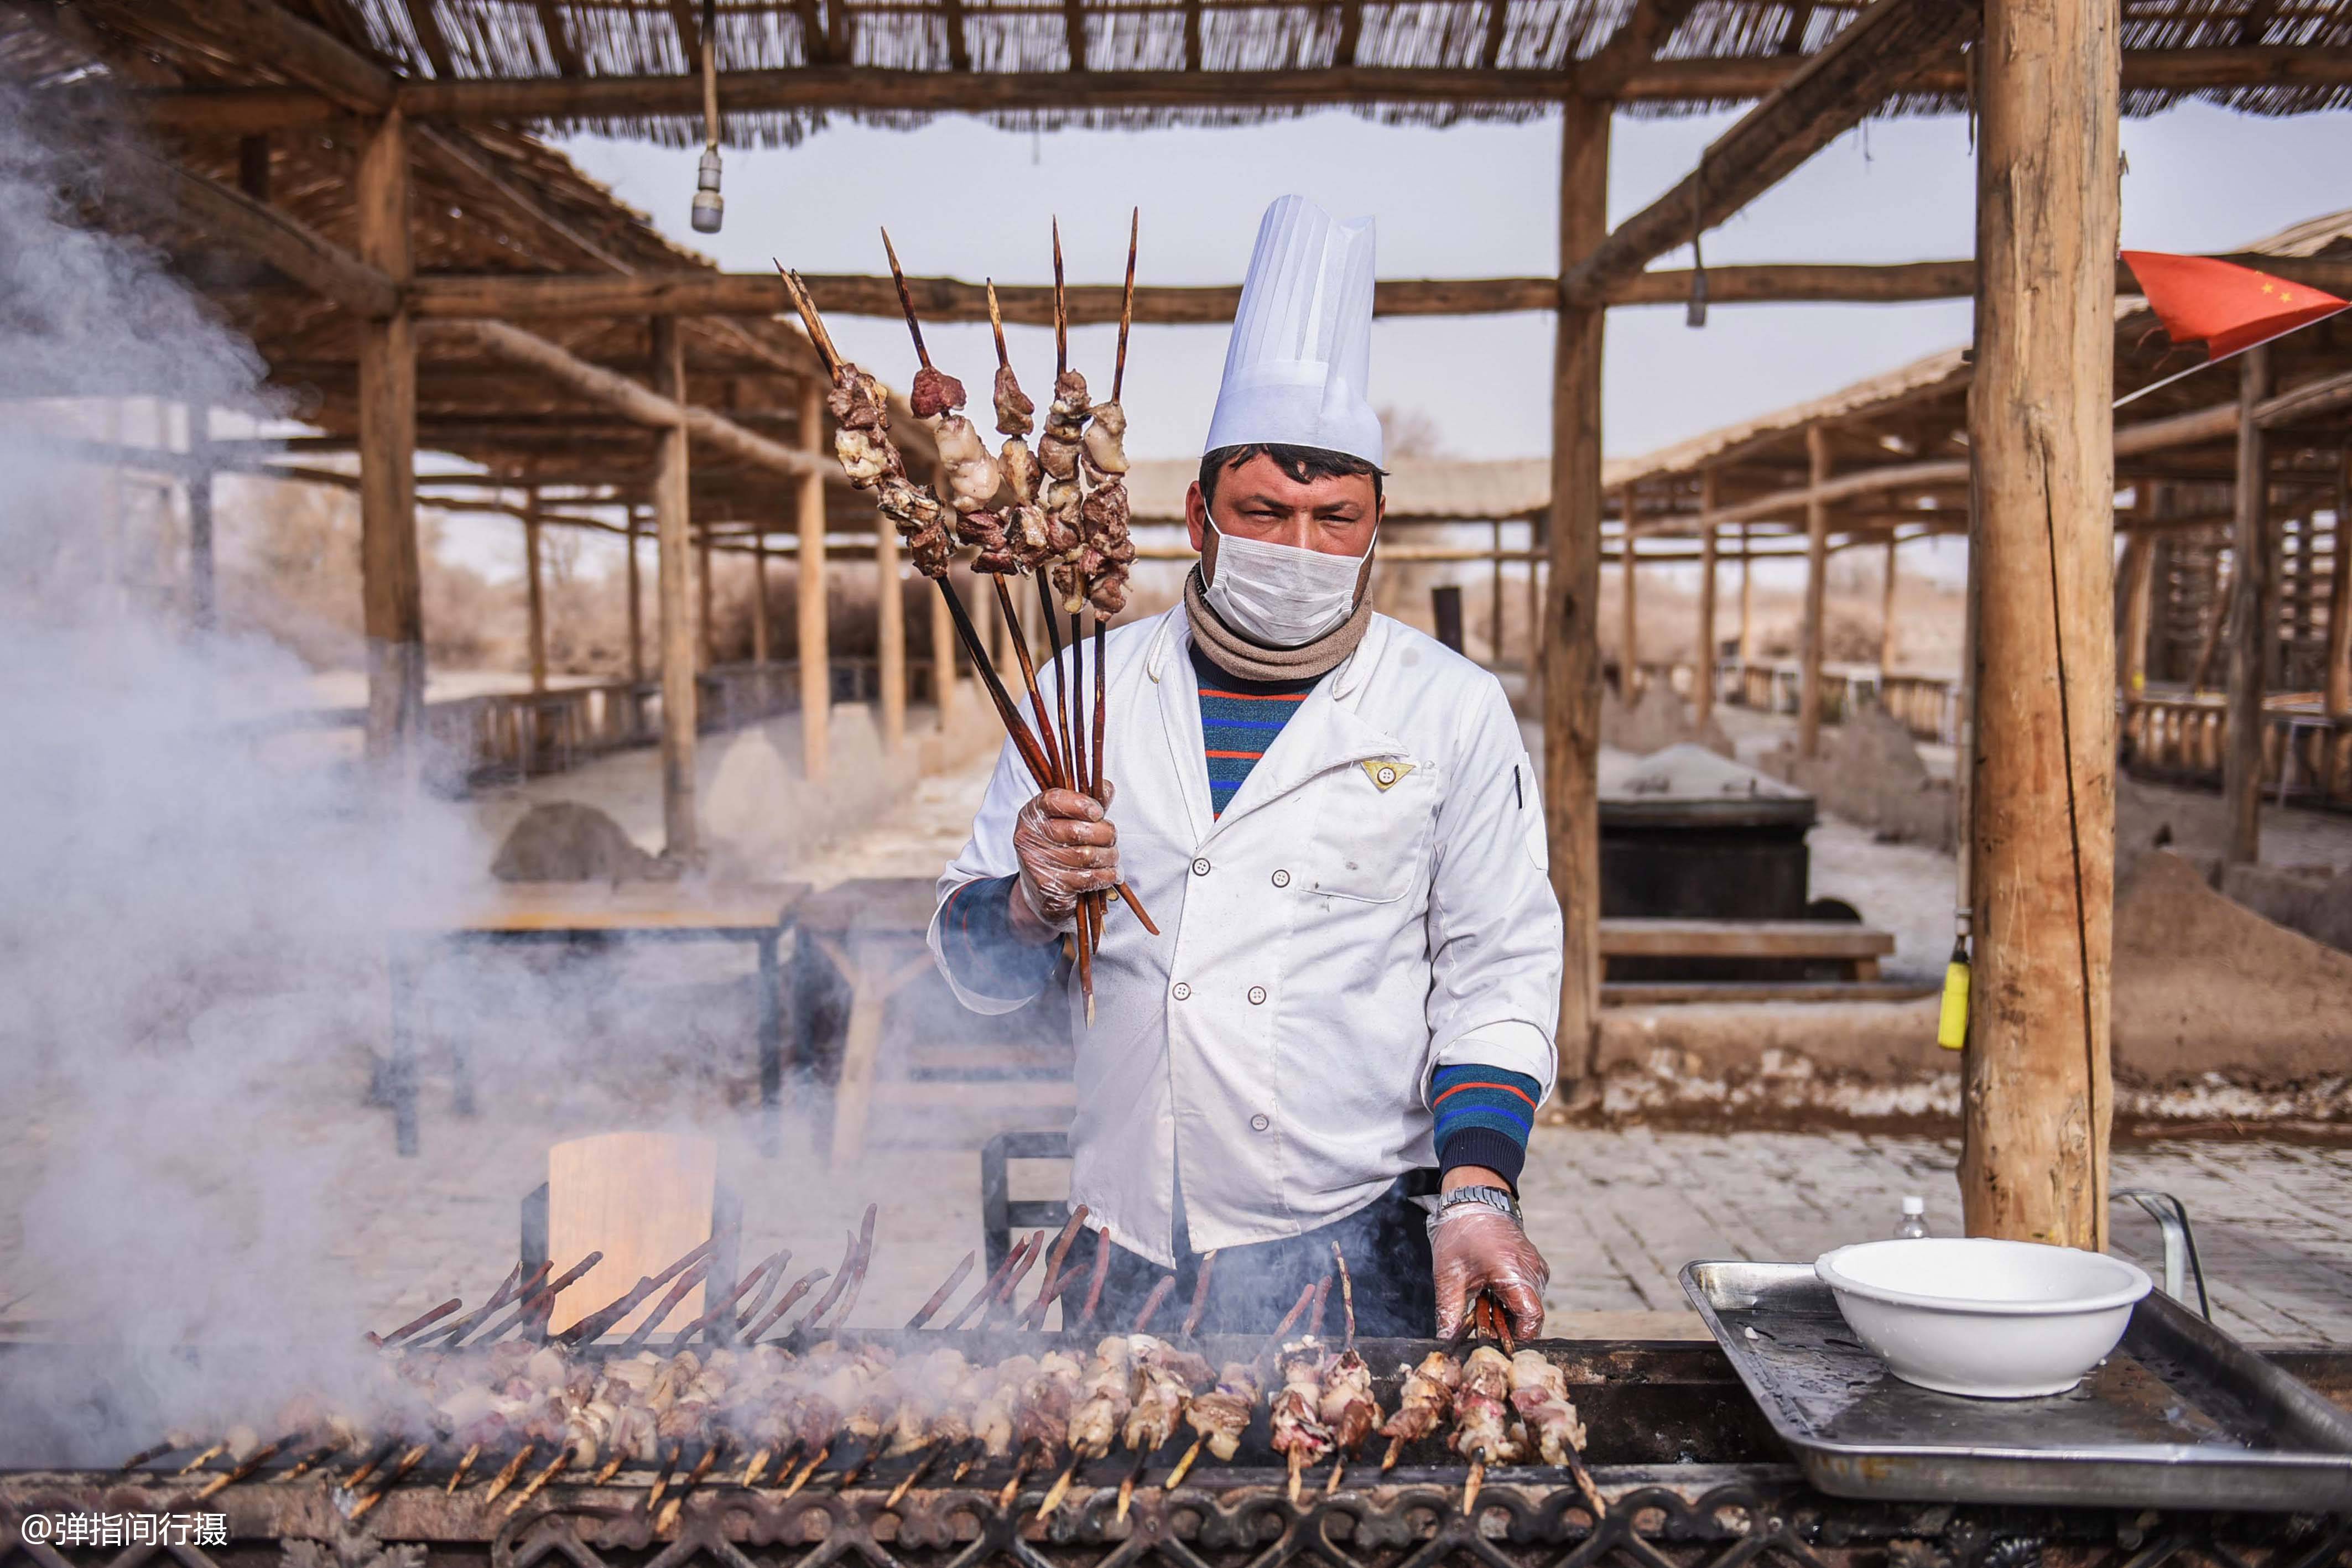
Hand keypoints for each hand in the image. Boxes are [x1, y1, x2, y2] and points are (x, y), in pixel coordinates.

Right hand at [1008, 786, 1118, 941]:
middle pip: (1077, 830)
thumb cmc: (1058, 848)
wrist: (1039, 890)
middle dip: (1105, 833)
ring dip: (1109, 856)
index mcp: (1032, 815)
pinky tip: (1111, 873)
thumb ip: (1087, 802)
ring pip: (1087, 855)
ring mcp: (1037, 863)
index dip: (1081, 803)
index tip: (1098, 811)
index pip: (1054, 800)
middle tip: (1111, 838)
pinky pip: (1089, 878)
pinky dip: (1107, 875)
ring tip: (1112, 856)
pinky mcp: (1050, 886)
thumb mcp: (1067, 820)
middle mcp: (1029, 837)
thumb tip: (1106, 787)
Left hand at [1432, 1200, 1548, 1340]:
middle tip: (1478, 1321)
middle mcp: (1533, 1272)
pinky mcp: (1534, 1266)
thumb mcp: (1448, 1276)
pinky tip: (1490, 1291)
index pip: (1531, 1320)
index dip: (1514, 1337)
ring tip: (1481, 1300)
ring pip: (1528, 1306)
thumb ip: (1449, 1312)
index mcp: (1515, 1273)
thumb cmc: (1461, 1232)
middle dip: (1504, 1326)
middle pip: (1529, 1317)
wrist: (1473, 1200)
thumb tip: (1446, 1341)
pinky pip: (1527, 1293)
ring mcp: (1537, 1268)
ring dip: (1506, 1313)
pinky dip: (1510, 1299)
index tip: (1492, 1339)